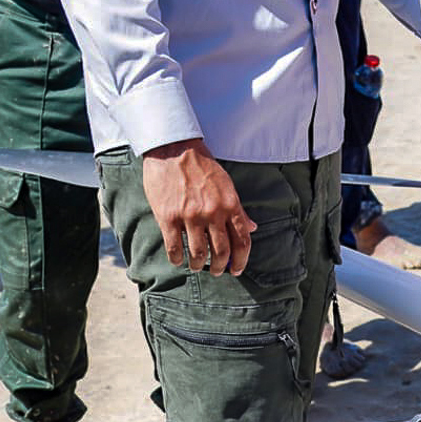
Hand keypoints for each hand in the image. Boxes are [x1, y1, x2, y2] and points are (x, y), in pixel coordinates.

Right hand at [141, 139, 256, 274]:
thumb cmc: (202, 166)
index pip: (242, 240)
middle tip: (216, 271)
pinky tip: (178, 260)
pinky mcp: (168, 218)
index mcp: (230, 205)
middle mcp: (213, 213)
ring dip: (198, 265)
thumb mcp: (227, 185)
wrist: (174, 150)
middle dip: (220, 267)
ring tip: (196, 266)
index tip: (237, 269)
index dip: (242, 259)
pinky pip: (174, 248)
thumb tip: (251, 228)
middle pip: (222, 252)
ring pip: (198, 253)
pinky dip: (177, 259)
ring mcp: (190, 216)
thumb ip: (238, 209)